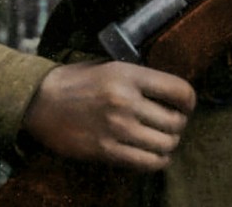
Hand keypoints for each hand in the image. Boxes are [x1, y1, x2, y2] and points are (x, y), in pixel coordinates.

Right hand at [22, 61, 195, 172]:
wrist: (42, 101)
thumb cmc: (79, 81)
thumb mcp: (112, 67)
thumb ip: (141, 79)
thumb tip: (172, 93)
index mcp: (130, 75)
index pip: (179, 90)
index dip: (189, 101)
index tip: (185, 105)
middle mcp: (126, 101)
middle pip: (175, 122)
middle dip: (179, 125)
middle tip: (172, 124)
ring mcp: (116, 128)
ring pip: (165, 145)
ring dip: (169, 144)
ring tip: (163, 139)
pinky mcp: (106, 151)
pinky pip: (146, 163)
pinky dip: (157, 162)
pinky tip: (154, 155)